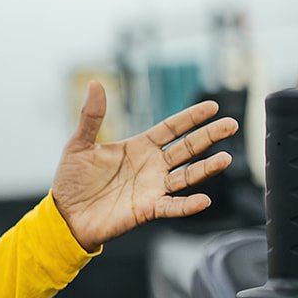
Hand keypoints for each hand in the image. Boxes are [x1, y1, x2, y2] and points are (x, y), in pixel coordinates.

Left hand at [51, 81, 238, 251]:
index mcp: (138, 147)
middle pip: (187, 148)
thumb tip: (95, 83)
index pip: (171, 129)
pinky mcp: (148, 209)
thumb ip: (91, 116)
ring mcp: (152, 188)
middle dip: (209, 136)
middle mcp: (151, 166)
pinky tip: (203, 199)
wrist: (65, 215)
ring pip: (186, 176)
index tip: (212, 106)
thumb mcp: (80, 144)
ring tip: (225, 159)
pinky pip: (173, 206)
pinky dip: (188, 205)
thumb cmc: (72, 180)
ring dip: (206, 168)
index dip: (191, 118)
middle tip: (231, 125)